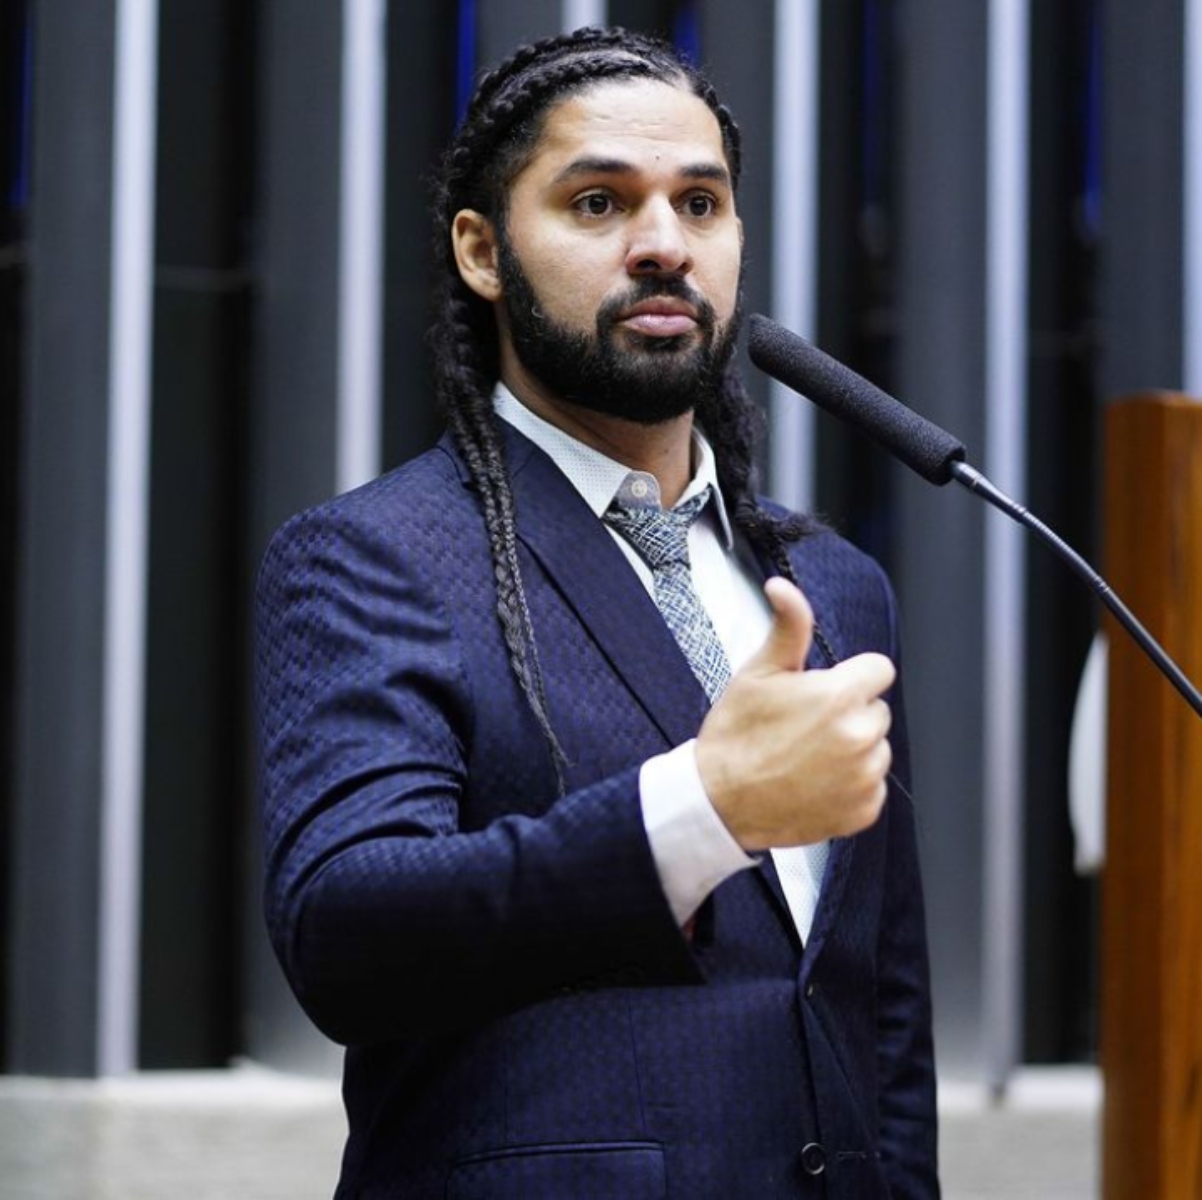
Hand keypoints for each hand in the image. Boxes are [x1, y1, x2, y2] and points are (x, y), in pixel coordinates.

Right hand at [695, 576, 894, 850]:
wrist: (718, 802)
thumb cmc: (735, 737)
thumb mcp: (757, 673)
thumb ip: (788, 627)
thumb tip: (783, 588)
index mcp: (838, 697)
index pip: (878, 669)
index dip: (850, 676)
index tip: (823, 690)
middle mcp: (860, 737)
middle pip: (876, 710)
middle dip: (849, 713)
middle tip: (805, 726)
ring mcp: (864, 777)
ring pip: (876, 749)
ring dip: (852, 750)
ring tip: (807, 756)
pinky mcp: (863, 810)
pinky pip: (871, 786)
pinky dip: (850, 786)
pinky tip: (814, 782)